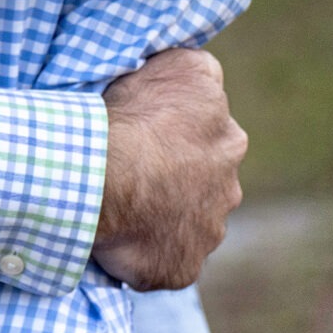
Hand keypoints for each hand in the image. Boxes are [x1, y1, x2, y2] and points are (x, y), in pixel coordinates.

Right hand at [93, 48, 245, 289]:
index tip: (149, 136)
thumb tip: (205, 77)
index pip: (211, 133)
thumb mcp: (179, 65)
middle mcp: (229, 185)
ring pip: (188, 221)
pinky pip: (167, 259)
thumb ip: (200, 72)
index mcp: (228, 137)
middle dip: (178, 178)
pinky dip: (148, 252)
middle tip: (135, 173)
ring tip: (124, 207)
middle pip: (204, 180)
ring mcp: (207, 231)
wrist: (103, 176)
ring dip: (165, 215)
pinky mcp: (184, 266)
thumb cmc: (132, 116)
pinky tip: (122, 238)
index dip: (179, 134)